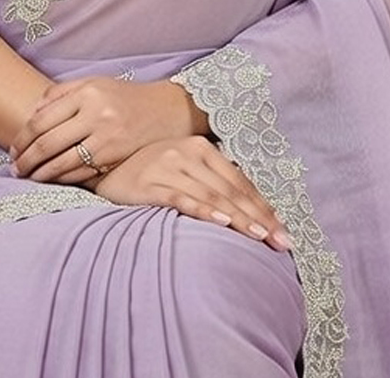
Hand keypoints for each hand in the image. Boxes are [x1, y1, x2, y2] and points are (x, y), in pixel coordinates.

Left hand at [9, 76, 208, 183]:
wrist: (167, 110)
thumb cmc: (125, 96)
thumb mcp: (95, 84)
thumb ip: (62, 93)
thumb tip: (32, 113)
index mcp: (86, 93)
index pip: (41, 120)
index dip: (22, 138)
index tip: (13, 149)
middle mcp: (96, 114)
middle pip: (47, 143)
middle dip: (26, 159)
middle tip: (15, 168)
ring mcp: (107, 138)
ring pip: (62, 162)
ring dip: (41, 173)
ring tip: (30, 177)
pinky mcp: (116, 157)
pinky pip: (82, 172)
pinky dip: (63, 178)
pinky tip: (54, 179)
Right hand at [92, 136, 292, 250]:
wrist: (105, 168)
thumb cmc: (151, 172)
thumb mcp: (184, 169)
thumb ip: (213, 183)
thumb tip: (252, 212)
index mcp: (200, 147)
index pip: (240, 181)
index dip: (263, 206)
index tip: (284, 231)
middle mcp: (186, 152)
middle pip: (230, 190)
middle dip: (259, 217)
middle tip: (281, 242)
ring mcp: (167, 166)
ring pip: (211, 196)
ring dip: (239, 218)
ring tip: (259, 237)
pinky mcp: (148, 184)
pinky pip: (181, 198)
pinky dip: (203, 210)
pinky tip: (220, 223)